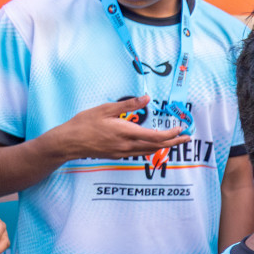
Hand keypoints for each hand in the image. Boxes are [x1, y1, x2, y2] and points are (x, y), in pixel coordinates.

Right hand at [50, 96, 186, 161]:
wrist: (67, 143)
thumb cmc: (84, 123)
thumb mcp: (105, 109)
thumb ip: (129, 104)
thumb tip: (147, 98)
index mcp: (126, 132)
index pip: (156, 136)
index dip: (171, 134)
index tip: (181, 128)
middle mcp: (126, 145)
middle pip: (157, 146)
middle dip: (174, 142)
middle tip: (186, 137)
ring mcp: (121, 152)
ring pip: (148, 151)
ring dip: (163, 146)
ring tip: (174, 141)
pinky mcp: (116, 155)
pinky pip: (138, 153)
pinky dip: (150, 148)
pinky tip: (152, 145)